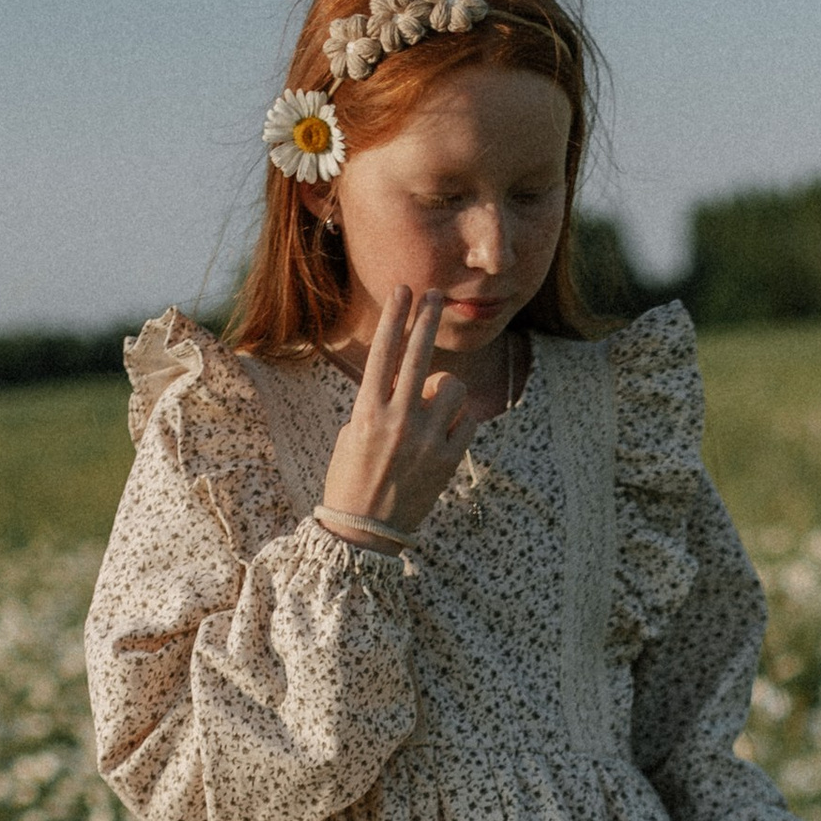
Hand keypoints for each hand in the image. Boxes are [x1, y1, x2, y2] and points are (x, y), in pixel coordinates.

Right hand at [318, 289, 497, 538]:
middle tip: (436, 296)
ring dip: (447, 391)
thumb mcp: (353, 434)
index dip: (395, 317)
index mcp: (368, 411)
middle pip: (420, 355)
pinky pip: (468, 422)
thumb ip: (379, 405)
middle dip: (428, 319)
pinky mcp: (447, 460)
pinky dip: (460, 423)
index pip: (384, 352)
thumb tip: (407, 385)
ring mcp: (426, 440)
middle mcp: (398, 420)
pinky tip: (445, 436)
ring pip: (453, 388)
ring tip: (433, 410)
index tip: (404, 290)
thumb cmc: (352, 478)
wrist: (365, 530)